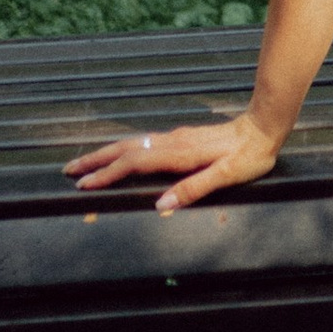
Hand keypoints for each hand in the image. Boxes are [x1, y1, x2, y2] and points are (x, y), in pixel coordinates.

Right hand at [64, 112, 281, 214]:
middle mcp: (172, 142)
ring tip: (85, 162)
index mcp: (179, 154)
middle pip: (125, 149)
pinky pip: (143, 142)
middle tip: (68, 169)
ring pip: (132, 143)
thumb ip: (195, 189)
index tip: (83, 184)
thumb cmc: (250, 155)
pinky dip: (122, 149)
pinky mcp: (180, 138)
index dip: (108, 174)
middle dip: (95, 159)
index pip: (134, 163)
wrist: (264, 126)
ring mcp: (175, 138)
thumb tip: (161, 205)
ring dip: (106, 153)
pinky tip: (120, 155)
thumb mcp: (228, 176)